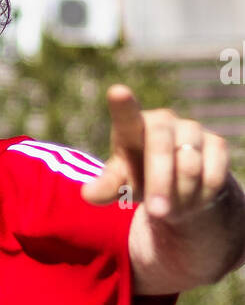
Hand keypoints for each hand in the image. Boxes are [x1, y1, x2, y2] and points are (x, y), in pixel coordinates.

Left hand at [80, 84, 229, 220]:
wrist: (177, 186)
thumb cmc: (139, 178)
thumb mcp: (120, 184)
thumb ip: (106, 187)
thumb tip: (88, 194)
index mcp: (132, 128)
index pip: (126, 115)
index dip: (123, 105)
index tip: (117, 92)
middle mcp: (162, 121)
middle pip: (161, 147)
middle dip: (159, 183)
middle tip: (156, 212)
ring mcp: (192, 129)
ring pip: (189, 167)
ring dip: (179, 196)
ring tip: (170, 208)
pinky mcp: (216, 144)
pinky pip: (212, 176)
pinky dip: (201, 196)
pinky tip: (192, 199)